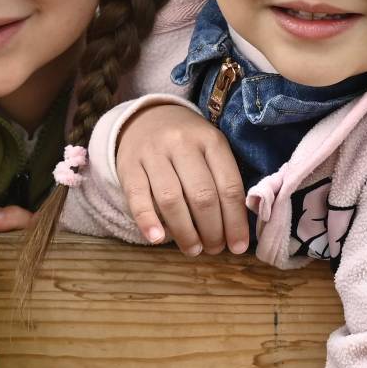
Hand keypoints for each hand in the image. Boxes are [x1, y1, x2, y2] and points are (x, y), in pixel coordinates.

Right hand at [117, 104, 248, 254]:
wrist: (147, 117)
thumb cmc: (188, 143)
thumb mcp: (211, 149)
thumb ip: (223, 180)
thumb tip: (236, 228)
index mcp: (211, 141)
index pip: (229, 186)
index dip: (235, 221)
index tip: (238, 246)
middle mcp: (182, 144)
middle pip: (202, 196)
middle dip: (212, 230)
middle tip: (215, 249)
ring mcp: (153, 154)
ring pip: (171, 200)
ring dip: (185, 232)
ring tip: (194, 250)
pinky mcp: (128, 165)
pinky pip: (138, 197)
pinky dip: (147, 221)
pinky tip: (157, 239)